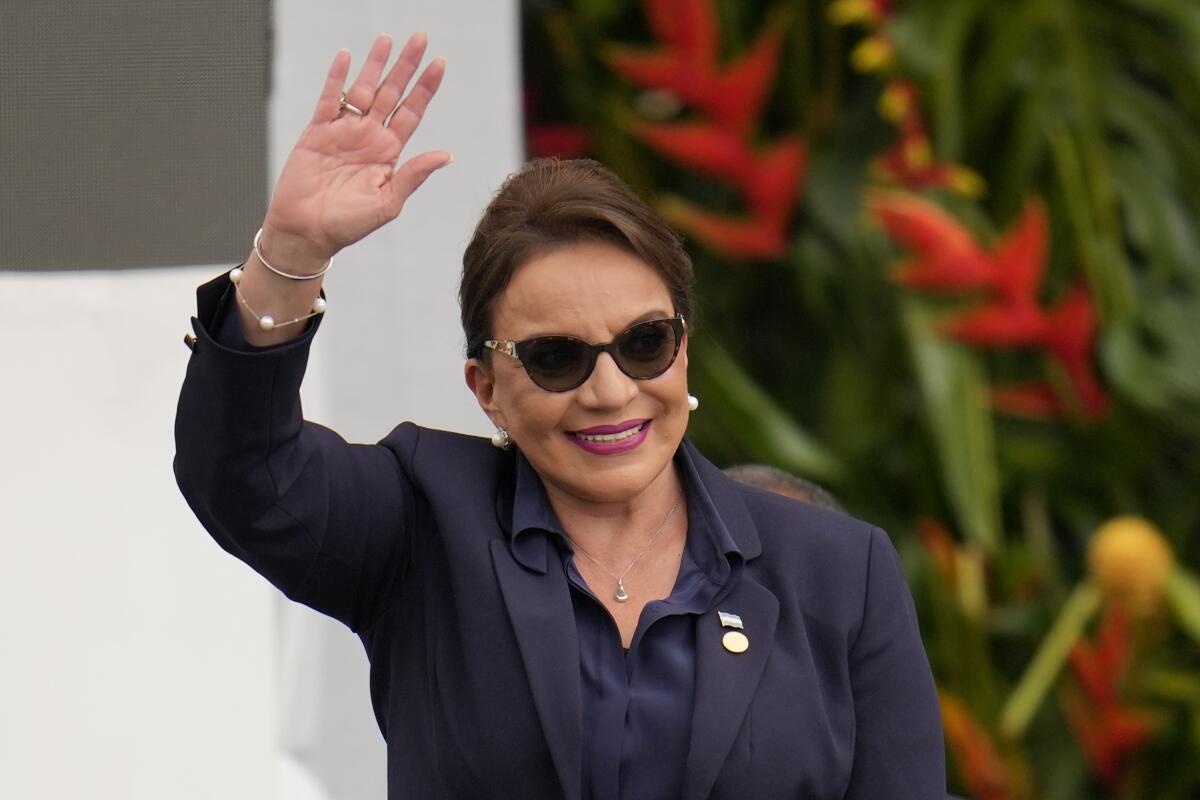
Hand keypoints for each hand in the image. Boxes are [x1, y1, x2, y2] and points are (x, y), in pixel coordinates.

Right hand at [261, 32, 450, 266]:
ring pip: (363, 89)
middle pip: (392, 92)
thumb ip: (413, 175)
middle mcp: (369, 137)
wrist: (307, 232)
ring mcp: (343, 132)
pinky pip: (329, 99)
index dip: (426, 87)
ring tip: (387, 39)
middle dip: (406, 65)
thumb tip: (446, 155)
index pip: (412, 112)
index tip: (440, 63)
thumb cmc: (348, 225)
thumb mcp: (388, 203)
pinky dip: (337, 78)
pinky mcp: (317, 132)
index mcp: (389, 153)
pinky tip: (347, 57)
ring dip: (375, 64)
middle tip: (420, 37)